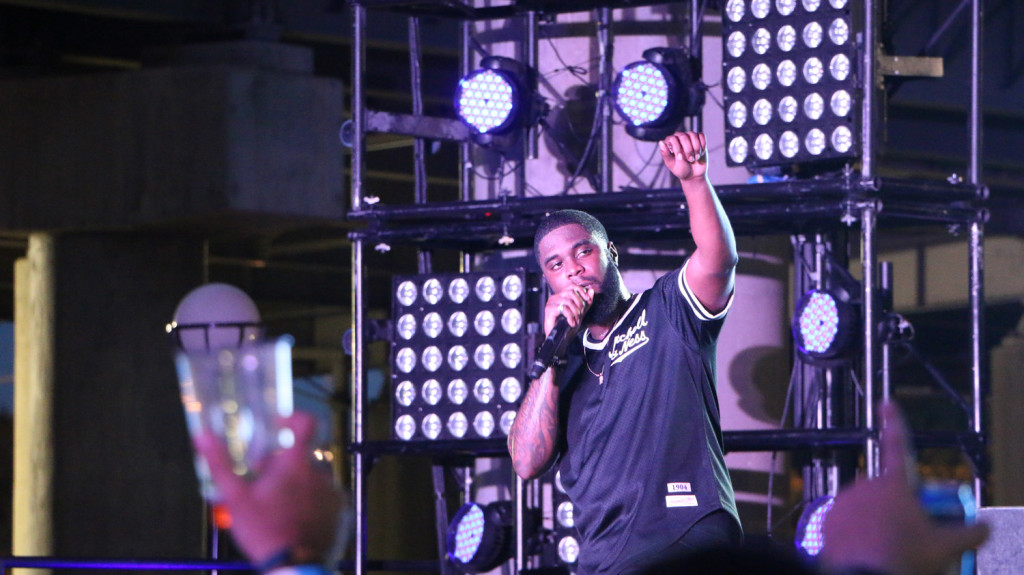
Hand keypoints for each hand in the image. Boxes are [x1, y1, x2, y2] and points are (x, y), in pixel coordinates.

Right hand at [193, 412, 344, 566]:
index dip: (293, 417)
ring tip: (276, 504)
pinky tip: (293, 514)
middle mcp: (319, 471)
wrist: (292, 564)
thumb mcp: (235, 497)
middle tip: (263, 482)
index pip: (306, 423)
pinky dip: (308, 498)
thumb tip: (202, 436)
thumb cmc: (263, 530)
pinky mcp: (338, 507)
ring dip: (295, 482)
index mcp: (295, 463)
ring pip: (310, 475)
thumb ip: (219, 463)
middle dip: (281, 463)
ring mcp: (331, 489)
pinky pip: (322, 493)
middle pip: (300, 455)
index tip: (279, 424)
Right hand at [544, 285, 592, 334]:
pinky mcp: (549, 309)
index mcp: (561, 296)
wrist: (559, 338)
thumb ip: (586, 302)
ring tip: (576, 320)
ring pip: (568, 301)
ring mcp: (551, 303)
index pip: (572, 286)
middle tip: (581, 314)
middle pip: (570, 292)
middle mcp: (555, 297)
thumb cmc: (568, 325)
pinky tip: (571, 323)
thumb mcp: (580, 312)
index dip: (581, 291)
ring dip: (575, 312)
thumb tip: (591, 290)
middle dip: (579, 304)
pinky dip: (570, 316)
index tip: (588, 300)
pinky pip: (564, 309)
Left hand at [658, 132, 706, 181]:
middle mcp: (678, 138)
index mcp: (670, 144)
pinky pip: (701, 135)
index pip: (672, 138)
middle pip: (683, 136)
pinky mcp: (699, 140)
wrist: (693, 175)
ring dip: (696, 147)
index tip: (680, 157)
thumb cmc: (681, 170)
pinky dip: (702, 144)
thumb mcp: (672, 164)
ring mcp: (689, 138)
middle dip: (688, 149)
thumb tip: (661, 142)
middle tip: (690, 160)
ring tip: (696, 157)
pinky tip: (701, 153)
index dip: (677, 147)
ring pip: (693, 134)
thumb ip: (666, 154)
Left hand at [820, 402, 988, 574]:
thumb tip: (984, 527)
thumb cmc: (905, 559)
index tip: (886, 403)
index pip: (898, 447)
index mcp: (893, 485)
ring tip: (887, 547)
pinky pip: (846, 522)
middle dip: (896, 507)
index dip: (894, 423)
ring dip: (874, 521)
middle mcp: (864, 486)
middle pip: (885, 491)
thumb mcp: (945, 548)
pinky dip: (855, 532)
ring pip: (864, 508)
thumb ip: (969, 534)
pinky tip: (865, 551)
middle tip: (909, 534)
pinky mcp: (826, 521)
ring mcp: (843, 502)